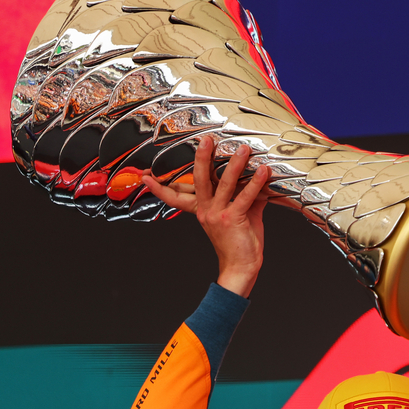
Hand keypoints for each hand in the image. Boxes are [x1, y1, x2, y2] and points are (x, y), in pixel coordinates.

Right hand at [141, 136, 270, 297]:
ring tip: (243, 150)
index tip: (145, 177)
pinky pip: (245, 197)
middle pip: (199, 179)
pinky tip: (263, 172)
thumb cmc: (239, 244)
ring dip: (234, 164)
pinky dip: (255, 183)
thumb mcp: (239, 215)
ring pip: (223, 183)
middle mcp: (206, 210)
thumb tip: (259, 179)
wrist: (240, 268)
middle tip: (205, 140)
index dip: (160, 187)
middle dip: (201, 158)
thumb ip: (246, 196)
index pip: (176, 196)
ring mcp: (217, 214)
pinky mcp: (232, 219)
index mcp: (201, 210)